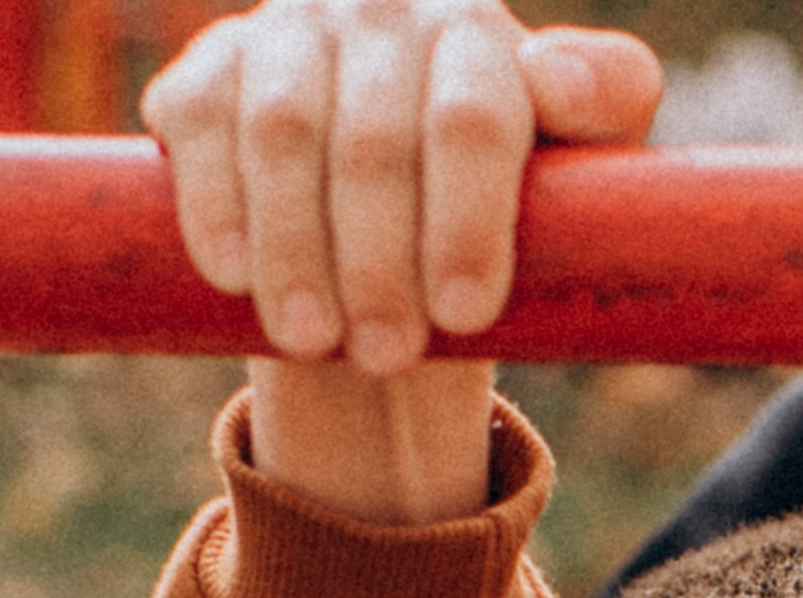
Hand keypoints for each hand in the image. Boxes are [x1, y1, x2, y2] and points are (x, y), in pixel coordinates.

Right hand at [145, 0, 660, 518]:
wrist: (389, 225)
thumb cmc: (496, 200)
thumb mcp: (574, 161)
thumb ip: (603, 104)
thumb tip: (558, 84)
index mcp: (470, 34)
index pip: (470, 119)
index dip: (466, 221)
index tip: (465, 316)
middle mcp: (377, 11)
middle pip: (373, 140)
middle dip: (380, 261)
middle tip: (389, 358)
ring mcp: (285, 31)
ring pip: (282, 132)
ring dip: (293, 245)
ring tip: (311, 341)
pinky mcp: (209, 70)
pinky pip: (199, 124)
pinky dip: (212, 202)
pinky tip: (231, 274)